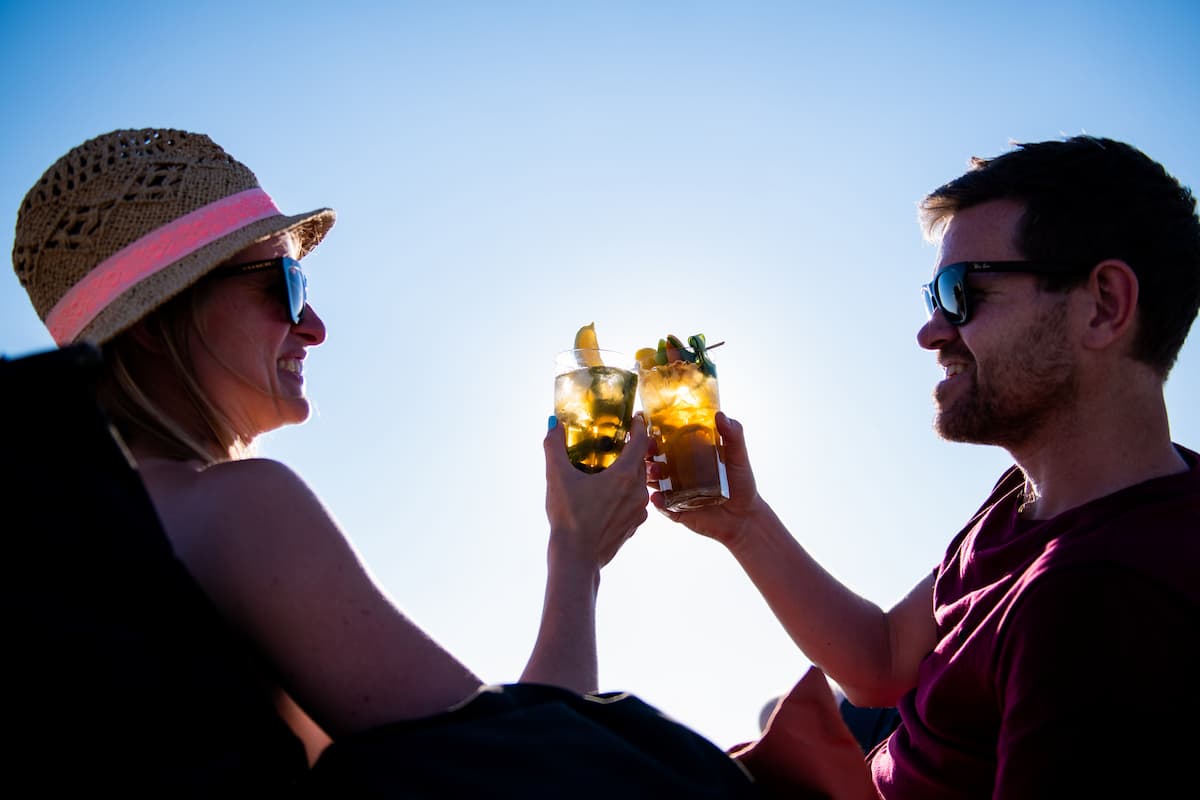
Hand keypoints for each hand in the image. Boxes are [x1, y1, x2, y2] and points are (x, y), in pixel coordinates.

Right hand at [544, 414, 649, 567]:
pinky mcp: (633, 526)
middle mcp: (637, 491)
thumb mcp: (557, 478)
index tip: (636, 418)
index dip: (639, 427)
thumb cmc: (568, 517)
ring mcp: (638, 511)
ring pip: (638, 483)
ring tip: (612, 468)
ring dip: (629, 473)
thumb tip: (553, 424)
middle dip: (633, 448)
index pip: (641, 442)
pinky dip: (625, 493)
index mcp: (624, 475)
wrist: (576, 558)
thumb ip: (554, 447)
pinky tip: (609, 496)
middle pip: (641, 462)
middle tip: (620, 440)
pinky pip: (634, 502)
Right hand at [647, 412, 763, 547]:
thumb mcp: (738, 456)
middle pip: (654, 460)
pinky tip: (658, 497)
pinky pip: (663, 506)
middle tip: (649, 450)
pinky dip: (658, 501)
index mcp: (688, 456)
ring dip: (649, 476)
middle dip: (647, 454)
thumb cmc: (741, 484)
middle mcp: (678, 472)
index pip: (666, 441)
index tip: (647, 426)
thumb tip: (720, 415)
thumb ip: (733, 435)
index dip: (654, 434)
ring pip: (654, 482)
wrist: (745, 517)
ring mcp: (675, 492)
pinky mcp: (677, 510)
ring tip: (653, 472)